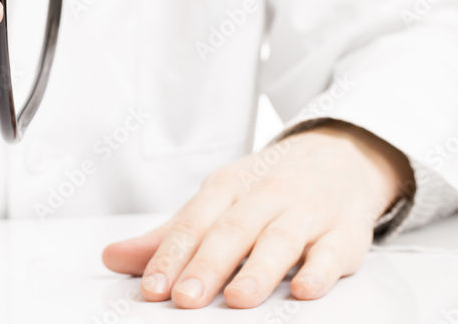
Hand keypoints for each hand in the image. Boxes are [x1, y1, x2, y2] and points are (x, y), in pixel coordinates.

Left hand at [102, 121, 413, 307]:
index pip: (193, 222)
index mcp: (227, 187)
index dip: (170, 256)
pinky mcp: (345, 232)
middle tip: (184, 298)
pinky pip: (332, 251)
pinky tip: (303, 290)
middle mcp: (265, 195)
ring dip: (257, 271)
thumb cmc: (267, 187)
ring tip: (236, 300)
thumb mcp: (217, 201)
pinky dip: (319, 271)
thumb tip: (112, 258)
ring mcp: (307, 212)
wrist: (340, 156)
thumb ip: (168, 236)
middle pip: (232, 231)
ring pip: (279, 240)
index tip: (151, 288)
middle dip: (207, 265)